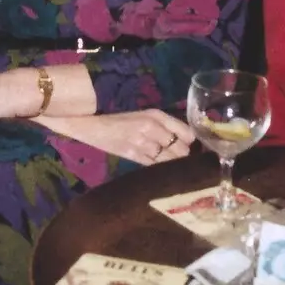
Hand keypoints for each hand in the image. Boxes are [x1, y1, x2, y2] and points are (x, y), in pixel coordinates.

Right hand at [38, 109, 194, 164]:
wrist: (90, 123)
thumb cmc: (118, 118)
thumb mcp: (143, 115)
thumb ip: (164, 125)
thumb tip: (187, 141)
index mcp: (156, 114)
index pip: (187, 133)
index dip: (192, 143)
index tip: (193, 148)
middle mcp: (152, 127)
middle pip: (182, 149)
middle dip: (184, 156)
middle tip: (182, 159)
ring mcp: (143, 143)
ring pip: (170, 160)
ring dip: (173, 164)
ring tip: (171, 166)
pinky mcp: (133, 156)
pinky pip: (155, 166)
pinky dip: (160, 169)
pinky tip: (160, 170)